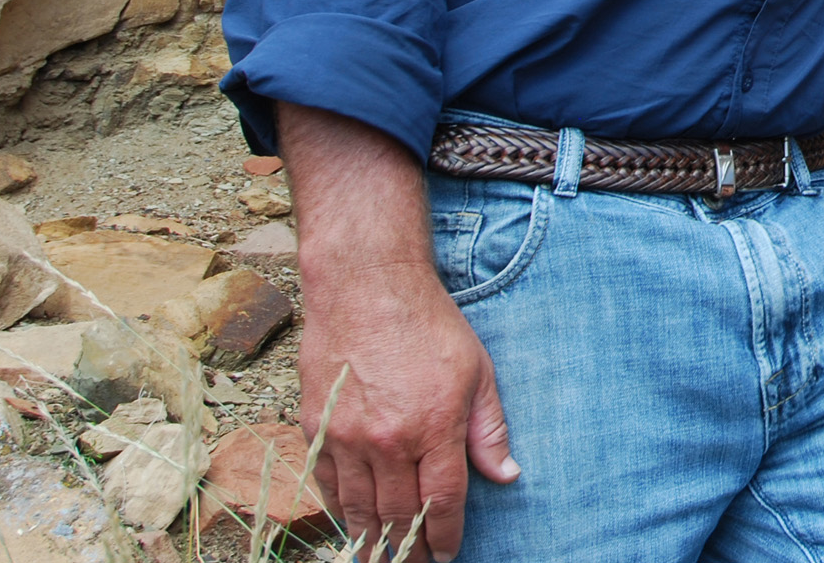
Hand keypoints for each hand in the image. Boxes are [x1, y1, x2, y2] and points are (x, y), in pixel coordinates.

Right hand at [298, 262, 515, 560]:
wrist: (365, 288)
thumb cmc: (428, 325)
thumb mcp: (478, 372)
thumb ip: (490, 430)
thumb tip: (506, 475)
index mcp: (433, 427)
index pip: (442, 503)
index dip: (446, 536)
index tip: (448, 555)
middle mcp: (388, 441)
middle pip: (398, 516)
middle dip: (410, 551)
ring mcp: (347, 437)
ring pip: (359, 510)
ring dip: (373, 542)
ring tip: (384, 559)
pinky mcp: (317, 427)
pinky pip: (328, 485)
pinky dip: (342, 511)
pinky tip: (354, 523)